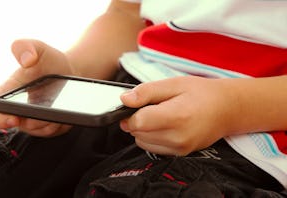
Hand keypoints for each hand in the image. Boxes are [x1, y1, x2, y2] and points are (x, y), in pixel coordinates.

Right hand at [0, 39, 73, 135]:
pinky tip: (68, 109)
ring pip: (40, 130)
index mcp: (7, 93)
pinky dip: (62, 122)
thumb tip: (27, 60)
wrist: (71, 70)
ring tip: (61, 105)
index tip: (13, 117)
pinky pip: (54, 131)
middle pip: (21, 126)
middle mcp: (18, 110)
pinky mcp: (50, 126)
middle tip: (50, 107)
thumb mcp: (38, 48)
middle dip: (35, 119)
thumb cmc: (50, 60)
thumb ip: (26, 46)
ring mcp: (34, 120)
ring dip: (51, 121)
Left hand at [120, 76, 236, 155]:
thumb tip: (124, 100)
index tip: (135, 104)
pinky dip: (151, 137)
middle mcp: (178, 137)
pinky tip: (164, 126)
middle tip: (152, 107)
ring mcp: (180, 148)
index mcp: (177, 117)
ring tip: (160, 115)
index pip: (138, 122)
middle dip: (136, 120)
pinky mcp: (180, 154)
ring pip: (142, 142)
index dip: (130, 113)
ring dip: (143, 130)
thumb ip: (147, 92)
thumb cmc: (202, 93)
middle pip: (138, 133)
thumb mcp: (174, 84)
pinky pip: (153, 148)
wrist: (227, 109)